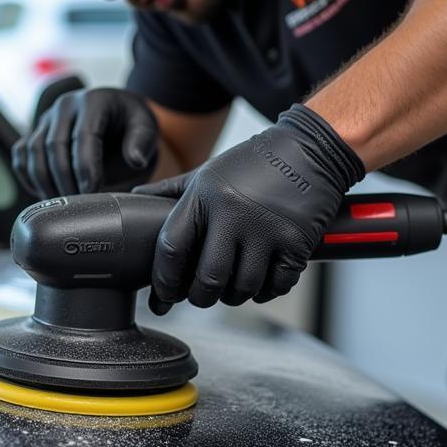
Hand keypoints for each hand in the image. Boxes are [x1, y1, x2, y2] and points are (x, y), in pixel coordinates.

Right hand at [12, 87, 157, 198]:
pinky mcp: (36, 132)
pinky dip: (27, 176)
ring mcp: (47, 118)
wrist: (117, 114)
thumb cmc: (131, 124)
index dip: (86, 167)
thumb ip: (142, 142)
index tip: (93, 191)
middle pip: (54, 145)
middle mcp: (65, 105)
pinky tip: (43, 193)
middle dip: (65, 180)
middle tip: (78, 204)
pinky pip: (21, 154)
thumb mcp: (145, 127)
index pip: (83, 136)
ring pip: (33, 151)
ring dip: (44, 182)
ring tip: (62, 203)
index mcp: (93, 101)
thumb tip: (134, 159)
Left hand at [134, 104, 364, 312]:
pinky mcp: (296, 242)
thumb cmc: (254, 163)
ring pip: (242, 288)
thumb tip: (135, 197)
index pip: (172, 248)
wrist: (311, 148)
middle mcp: (233, 214)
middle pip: (207, 279)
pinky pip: (275, 286)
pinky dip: (265, 292)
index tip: (161, 295)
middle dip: (200, 297)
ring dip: (234, 297)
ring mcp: (266, 230)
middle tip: (200, 297)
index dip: (163, 279)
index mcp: (205, 196)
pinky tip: (260, 283)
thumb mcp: (207, 171)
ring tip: (231, 289)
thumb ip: (171, 190)